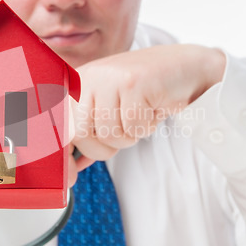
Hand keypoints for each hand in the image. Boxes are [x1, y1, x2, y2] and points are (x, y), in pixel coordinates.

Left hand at [70, 44, 224, 172]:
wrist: (185, 69)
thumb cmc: (144, 94)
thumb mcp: (110, 111)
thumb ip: (89, 134)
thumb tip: (71, 169)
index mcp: (77, 84)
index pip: (61, 124)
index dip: (64, 154)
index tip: (71, 176)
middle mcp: (87, 77)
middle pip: (80, 133)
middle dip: (102, 148)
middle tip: (122, 135)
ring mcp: (109, 77)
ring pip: (108, 132)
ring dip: (128, 136)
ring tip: (139, 117)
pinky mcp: (133, 82)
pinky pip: (133, 127)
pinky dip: (145, 128)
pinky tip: (151, 110)